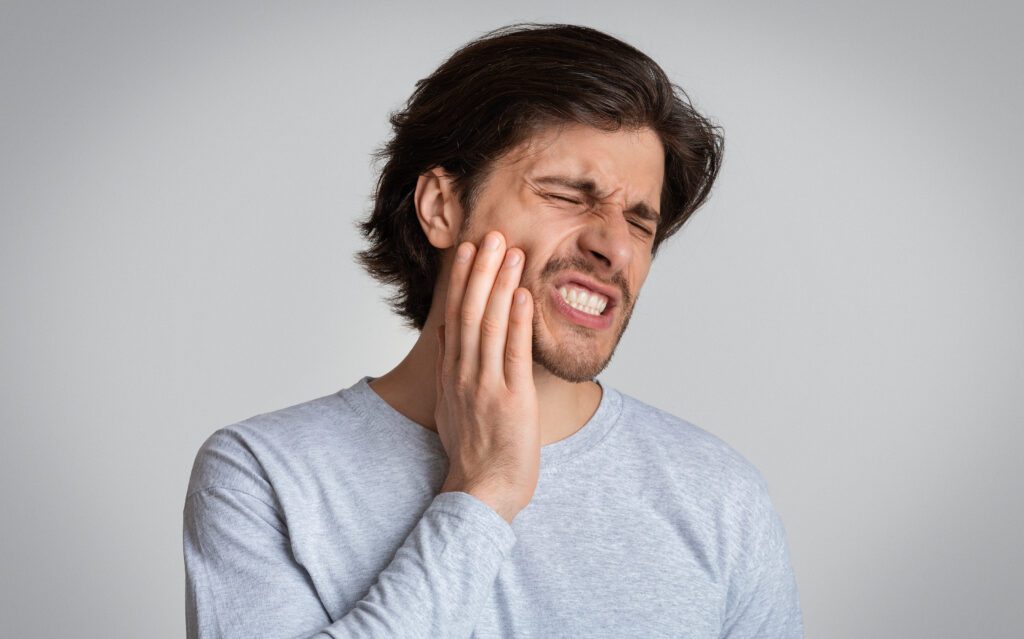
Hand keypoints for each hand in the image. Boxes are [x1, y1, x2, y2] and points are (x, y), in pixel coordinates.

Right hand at [435, 230, 538, 523]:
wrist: (480, 492)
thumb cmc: (473, 453)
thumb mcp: (453, 406)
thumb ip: (453, 369)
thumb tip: (450, 334)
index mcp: (452, 374)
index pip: (455, 317)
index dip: (461, 281)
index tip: (469, 250)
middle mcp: (465, 374)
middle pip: (471, 312)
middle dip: (481, 271)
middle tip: (490, 235)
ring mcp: (486, 385)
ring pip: (491, 325)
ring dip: (500, 285)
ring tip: (510, 252)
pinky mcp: (511, 399)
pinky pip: (514, 354)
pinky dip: (519, 322)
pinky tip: (524, 295)